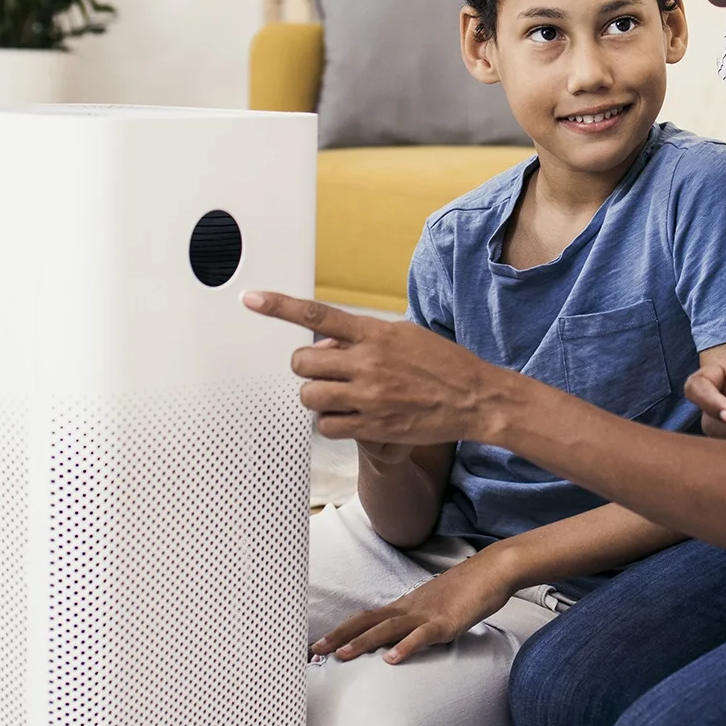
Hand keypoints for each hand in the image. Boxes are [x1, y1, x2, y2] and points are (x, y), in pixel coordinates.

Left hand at [244, 291, 526, 447]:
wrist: (476, 398)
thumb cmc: (442, 363)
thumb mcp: (404, 335)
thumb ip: (363, 337)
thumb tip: (326, 344)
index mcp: (374, 332)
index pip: (316, 314)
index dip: (279, 306)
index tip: (250, 298)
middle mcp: (367, 361)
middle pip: (302, 362)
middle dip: (307, 368)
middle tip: (327, 373)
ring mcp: (368, 395)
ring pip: (309, 396)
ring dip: (316, 397)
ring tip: (338, 396)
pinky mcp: (373, 425)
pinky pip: (327, 426)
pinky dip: (331, 423)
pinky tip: (349, 418)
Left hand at [311, 552, 519, 664]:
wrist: (493, 570)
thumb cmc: (468, 590)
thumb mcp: (437, 607)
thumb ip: (420, 622)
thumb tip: (407, 638)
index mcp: (406, 606)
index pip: (367, 617)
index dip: (343, 630)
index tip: (321, 643)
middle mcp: (410, 608)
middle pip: (368, 621)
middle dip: (340, 636)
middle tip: (314, 650)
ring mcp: (427, 614)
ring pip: (388, 628)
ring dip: (363, 642)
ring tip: (341, 657)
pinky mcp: (446, 622)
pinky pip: (422, 636)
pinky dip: (406, 647)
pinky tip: (392, 660)